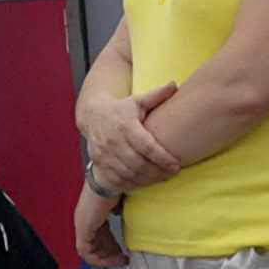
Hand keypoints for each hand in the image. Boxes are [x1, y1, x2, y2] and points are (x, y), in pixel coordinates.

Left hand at [74, 189, 128, 268]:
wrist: (109, 179)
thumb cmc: (116, 184)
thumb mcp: (121, 200)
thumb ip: (120, 209)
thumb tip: (123, 214)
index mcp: (92, 211)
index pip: (99, 233)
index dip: (111, 244)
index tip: (122, 250)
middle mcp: (85, 218)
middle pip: (94, 243)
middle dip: (110, 253)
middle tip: (122, 258)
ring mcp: (82, 223)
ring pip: (89, 250)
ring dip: (106, 258)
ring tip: (120, 260)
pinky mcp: (82, 228)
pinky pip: (86, 252)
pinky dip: (99, 259)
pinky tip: (113, 259)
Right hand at [79, 79, 185, 196]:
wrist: (92, 115)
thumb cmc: (121, 108)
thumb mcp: (138, 100)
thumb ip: (157, 95)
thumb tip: (175, 84)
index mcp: (125, 126)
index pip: (147, 147)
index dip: (163, 158)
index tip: (176, 165)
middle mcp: (113, 142)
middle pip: (139, 164)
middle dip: (158, 172)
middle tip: (172, 173)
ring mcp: (104, 155)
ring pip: (129, 175)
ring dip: (148, 180)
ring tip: (162, 177)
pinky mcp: (100, 164)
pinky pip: (118, 180)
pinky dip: (133, 184)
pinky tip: (145, 181)